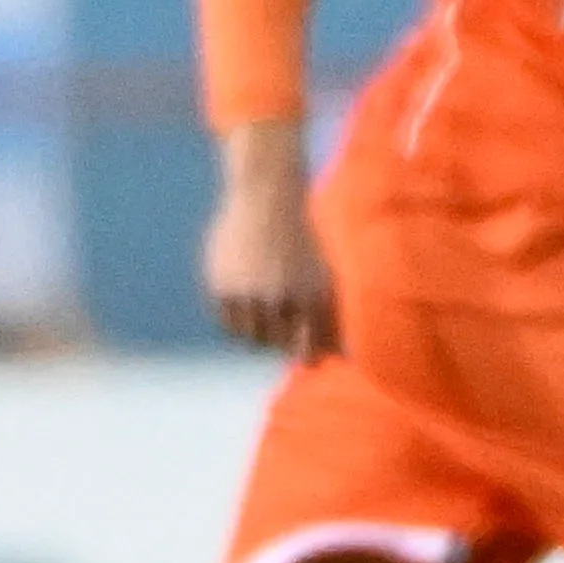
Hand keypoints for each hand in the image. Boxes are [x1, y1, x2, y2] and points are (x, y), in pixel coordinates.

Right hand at [203, 124, 336, 357]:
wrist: (267, 201)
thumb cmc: (301, 243)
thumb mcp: (323, 276)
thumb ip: (329, 320)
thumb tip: (342, 357)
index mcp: (309, 297)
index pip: (306, 346)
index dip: (307, 357)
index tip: (309, 361)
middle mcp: (278, 298)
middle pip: (275, 345)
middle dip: (280, 342)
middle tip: (282, 331)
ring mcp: (248, 294)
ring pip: (249, 339)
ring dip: (257, 334)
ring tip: (264, 315)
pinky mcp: (221, 288)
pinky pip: (227, 324)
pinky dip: (236, 323)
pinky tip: (246, 307)